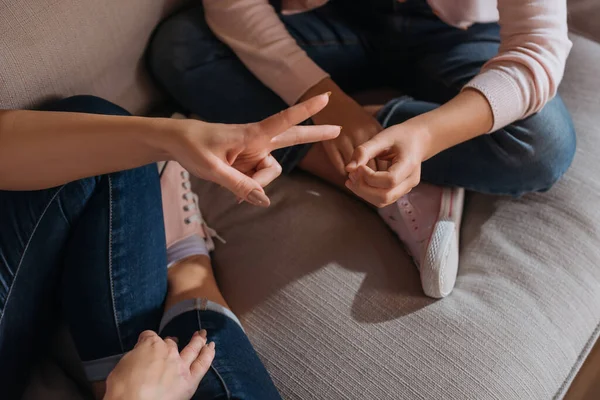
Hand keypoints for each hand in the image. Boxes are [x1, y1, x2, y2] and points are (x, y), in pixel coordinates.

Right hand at [104, 330, 213, 399]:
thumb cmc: (122, 389)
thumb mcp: (121, 367)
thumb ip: (134, 358)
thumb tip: (139, 357)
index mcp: (149, 345)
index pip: (149, 336)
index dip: (146, 340)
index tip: (144, 343)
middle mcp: (167, 351)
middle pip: (170, 343)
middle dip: (170, 342)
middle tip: (172, 343)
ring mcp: (180, 365)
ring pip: (192, 348)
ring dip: (198, 340)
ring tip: (202, 335)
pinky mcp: (190, 380)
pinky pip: (203, 363)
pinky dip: (208, 354)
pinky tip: (211, 346)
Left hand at [168, 93, 340, 206]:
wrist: (176, 142)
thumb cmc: (193, 147)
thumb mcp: (212, 170)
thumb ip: (239, 184)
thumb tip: (263, 200)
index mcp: (251, 134)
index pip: (283, 121)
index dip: (305, 111)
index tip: (323, 99)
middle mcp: (258, 141)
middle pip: (293, 138)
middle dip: (314, 135)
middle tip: (338, 130)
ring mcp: (254, 152)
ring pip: (271, 172)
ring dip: (258, 183)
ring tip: (233, 189)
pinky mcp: (249, 161)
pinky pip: (259, 179)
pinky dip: (251, 187)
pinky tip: (237, 193)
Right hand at [299, 78, 382, 174]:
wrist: (331, 102)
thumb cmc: (354, 116)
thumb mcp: (371, 125)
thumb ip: (378, 143)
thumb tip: (384, 169)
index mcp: (374, 130)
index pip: (384, 159)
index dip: (383, 172)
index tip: (382, 180)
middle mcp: (361, 135)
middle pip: (370, 166)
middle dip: (371, 178)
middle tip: (371, 186)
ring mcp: (344, 139)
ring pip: (355, 168)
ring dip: (356, 177)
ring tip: (358, 182)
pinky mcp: (330, 144)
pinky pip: (339, 166)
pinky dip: (344, 172)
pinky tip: (347, 173)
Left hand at [344, 119, 432, 207]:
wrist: (417, 141)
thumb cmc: (401, 136)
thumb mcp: (383, 137)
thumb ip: (365, 151)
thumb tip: (348, 168)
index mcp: (410, 165)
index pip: (389, 180)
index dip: (370, 177)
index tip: (358, 166)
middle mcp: (410, 181)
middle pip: (385, 196)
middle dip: (363, 188)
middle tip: (351, 174)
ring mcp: (405, 189)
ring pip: (382, 201)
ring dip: (363, 193)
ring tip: (351, 178)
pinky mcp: (398, 192)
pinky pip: (381, 199)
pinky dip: (366, 193)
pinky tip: (357, 182)